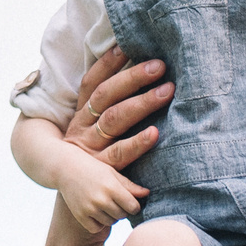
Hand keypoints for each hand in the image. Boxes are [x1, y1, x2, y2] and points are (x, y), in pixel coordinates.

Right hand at [53, 156, 143, 237]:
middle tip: (116, 202)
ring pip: (110, 222)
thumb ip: (130, 186)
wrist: (65, 169)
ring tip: (105, 204)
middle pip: (122, 215)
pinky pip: (96, 227)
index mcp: (112, 187)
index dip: (134, 205)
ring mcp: (89, 209)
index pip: (133, 207)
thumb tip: (147, 194)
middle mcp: (101, 199)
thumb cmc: (93, 168)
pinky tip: (96, 211)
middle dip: (123, 210)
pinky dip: (98, 222)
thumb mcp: (112, 173)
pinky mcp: (80, 215)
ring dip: (111, 216)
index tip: (130, 201)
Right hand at [61, 48, 173, 169]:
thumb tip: (137, 79)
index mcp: (80, 117)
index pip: (91, 83)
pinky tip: (155, 133)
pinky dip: (138, 142)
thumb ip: (109, 112)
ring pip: (114, 120)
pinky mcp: (102, 171)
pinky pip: (120, 154)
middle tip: (159, 65)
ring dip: (141, 103)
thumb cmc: (93, 162)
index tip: (126, 45)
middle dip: (132, 78)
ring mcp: (91, 149)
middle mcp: (83, 129)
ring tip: (167, 91)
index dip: (106, 64)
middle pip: (106, 96)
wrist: (78, 201)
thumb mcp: (93, 135)